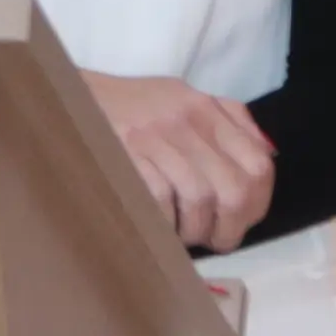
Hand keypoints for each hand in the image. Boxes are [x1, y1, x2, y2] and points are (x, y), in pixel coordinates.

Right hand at [82, 72, 274, 253]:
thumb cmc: (133, 106)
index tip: (242, 221)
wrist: (71, 96)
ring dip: (196, 230)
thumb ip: (228, 121)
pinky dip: (165, 224)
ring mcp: (155, 139)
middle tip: (216, 239)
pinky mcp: (126, 156)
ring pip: (199, 200)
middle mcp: (186, 121)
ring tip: (185, 235)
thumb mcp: (185, 98)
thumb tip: (264, 154)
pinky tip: (159, 226)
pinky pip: (160, 203)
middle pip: (233, 189)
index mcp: (206, 109)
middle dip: (230, 227)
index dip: (257, 203)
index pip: (257, 163)